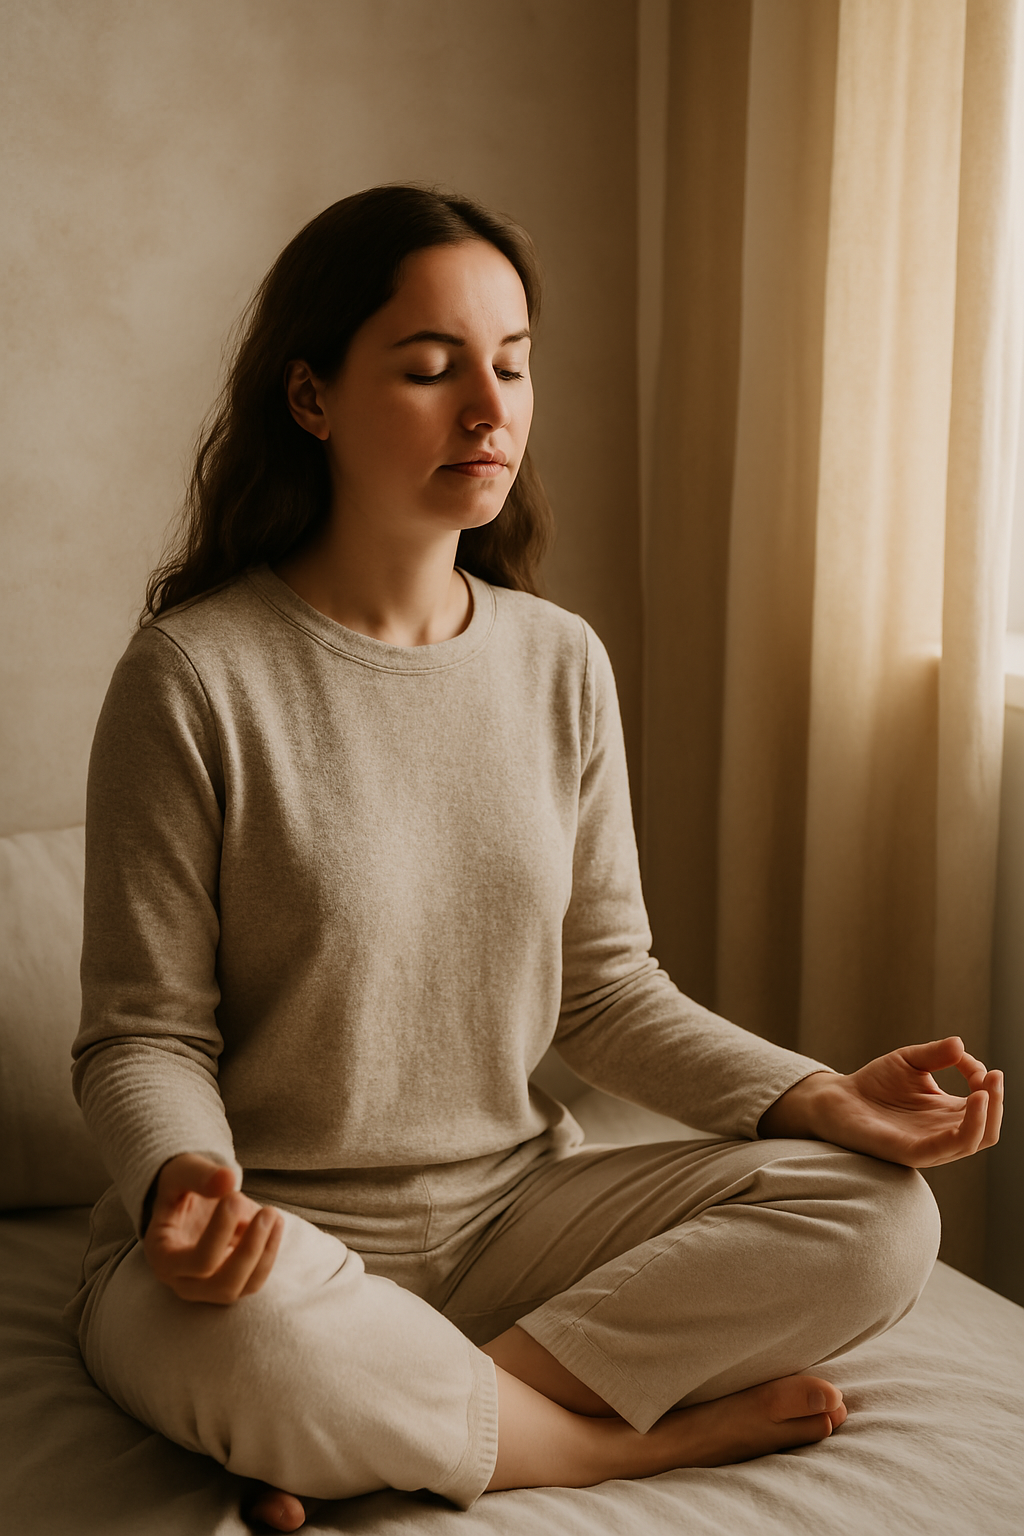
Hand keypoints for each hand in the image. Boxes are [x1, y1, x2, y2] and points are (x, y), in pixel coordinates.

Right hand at [142, 1152, 283, 1302]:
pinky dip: (268, 1254)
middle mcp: (183, 1281)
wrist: (187, 1198)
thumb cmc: (180, 1186)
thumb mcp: (181, 1172)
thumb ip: (199, 1175)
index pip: (198, 1262)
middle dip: (250, 1250)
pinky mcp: (230, 1283)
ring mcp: (207, 1288)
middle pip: (222, 1285)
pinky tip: (275, 1223)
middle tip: (268, 1212)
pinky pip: (254, 1280)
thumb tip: (228, 1179)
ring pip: (242, 1287)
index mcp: (163, 1257)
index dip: (221, 1233)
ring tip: (273, 1215)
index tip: (235, 1198)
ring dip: (264, 1253)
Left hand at [759, 1037, 1002, 1167]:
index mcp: (947, 1114)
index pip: (984, 1105)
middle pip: (988, 1128)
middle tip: (993, 1076)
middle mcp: (943, 1133)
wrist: (836, 1099)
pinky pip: (949, 1147)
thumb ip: (936, 1054)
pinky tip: (972, 1101)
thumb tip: (962, 1044)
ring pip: (975, 1140)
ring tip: (985, 1088)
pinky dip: (968, 1127)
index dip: (985, 1082)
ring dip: (988, 1115)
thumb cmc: (873, 1083)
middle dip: (997, 1100)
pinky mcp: (912, 1152)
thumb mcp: (910, 1060)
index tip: (968, 1060)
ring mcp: (930, 1145)